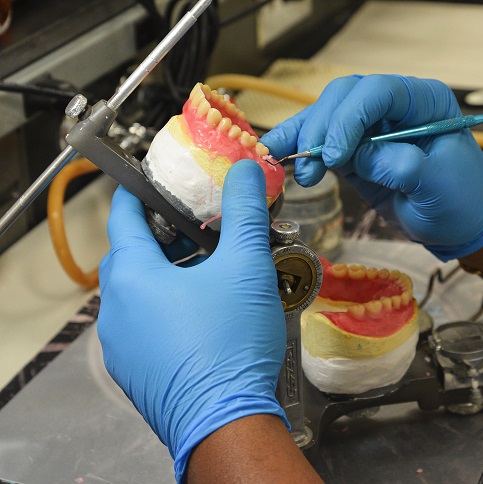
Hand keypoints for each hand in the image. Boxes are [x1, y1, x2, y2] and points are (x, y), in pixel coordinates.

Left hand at [97, 160, 286, 481]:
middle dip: (160, 237)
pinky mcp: (134, 372)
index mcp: (132, 275)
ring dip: (164, 276)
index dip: (137, 193)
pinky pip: (142, 327)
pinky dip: (163, 311)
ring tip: (207, 275)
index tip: (152, 181)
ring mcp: (121, 345)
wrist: (226, 420)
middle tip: (196, 231)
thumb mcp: (246, 267)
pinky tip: (200, 318)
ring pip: (137, 295)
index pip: (122, 216)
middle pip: (130, 256)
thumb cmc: (230, 342)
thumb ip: (244, 212)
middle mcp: (115, 309)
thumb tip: (245, 170)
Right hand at [262, 74, 482, 260]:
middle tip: (312, 165)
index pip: (379, 91)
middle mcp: (393, 105)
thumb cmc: (459, 199)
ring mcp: (370, 125)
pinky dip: (298, 149)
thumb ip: (402, 166)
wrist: (458, 223)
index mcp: (424, 101)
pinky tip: (278, 160)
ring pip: (325, 114)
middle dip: (321, 127)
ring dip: (300, 137)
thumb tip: (358, 156)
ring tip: (282, 163)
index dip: (351, 117)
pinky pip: (319, 141)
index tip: (336, 156)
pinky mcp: (352, 149)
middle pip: (344, 96)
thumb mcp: (440, 185)